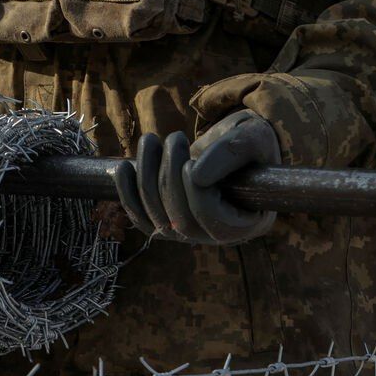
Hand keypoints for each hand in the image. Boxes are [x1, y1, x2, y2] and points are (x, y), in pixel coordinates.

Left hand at [111, 110, 279, 244]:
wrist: (230, 151)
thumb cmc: (248, 146)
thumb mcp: (253, 139)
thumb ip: (232, 152)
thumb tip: (196, 174)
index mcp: (243, 223)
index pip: (210, 215)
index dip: (194, 187)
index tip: (191, 160)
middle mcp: (212, 237)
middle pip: (178, 218)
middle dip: (168, 174)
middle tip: (174, 137)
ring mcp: (184, 234)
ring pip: (154, 214)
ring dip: (146, 173)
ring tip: (150, 140)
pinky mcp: (163, 225)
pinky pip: (138, 217)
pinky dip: (127, 192)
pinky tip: (123, 167)